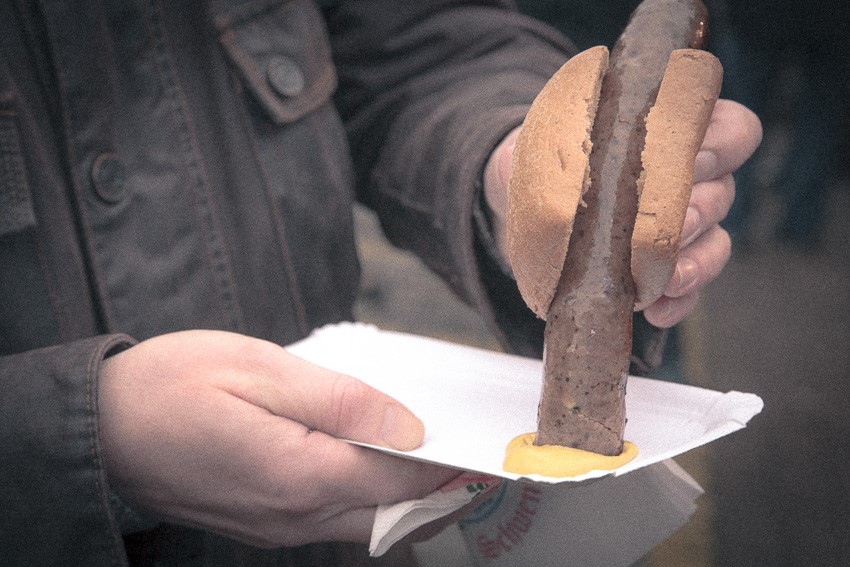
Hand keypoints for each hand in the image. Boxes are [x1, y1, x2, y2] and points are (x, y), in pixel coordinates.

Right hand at [98, 330, 459, 547]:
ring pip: (369, 521)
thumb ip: (342, 400)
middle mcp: (296, 515)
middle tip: (481, 455)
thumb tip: (409, 427)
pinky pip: (337, 518)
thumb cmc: (173, 385)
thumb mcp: (259, 369)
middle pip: (394, 511)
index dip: (450, 460)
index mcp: (301, 473)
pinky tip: (381, 464)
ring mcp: (280, 527)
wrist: (103, 427)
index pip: (401, 474)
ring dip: (410, 494)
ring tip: (444, 457)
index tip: (489, 446)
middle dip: (442, 485)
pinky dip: (372, 496)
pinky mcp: (267, 524)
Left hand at [482, 99, 761, 327]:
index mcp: (675, 134)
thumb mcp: (541, 147)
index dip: (724, 142)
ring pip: (715, 243)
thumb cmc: (552, 165)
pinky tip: (655, 312)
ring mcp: (684, 232)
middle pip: (725, 190)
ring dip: (696, 261)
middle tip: (676, 219)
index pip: (730, 128)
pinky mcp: (666, 275)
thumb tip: (524, 162)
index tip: (694, 157)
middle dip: (703, 207)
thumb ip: (540, 147)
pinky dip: (678, 303)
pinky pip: (689, 292)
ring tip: (667, 277)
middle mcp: (692, 181)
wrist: (533, 213)